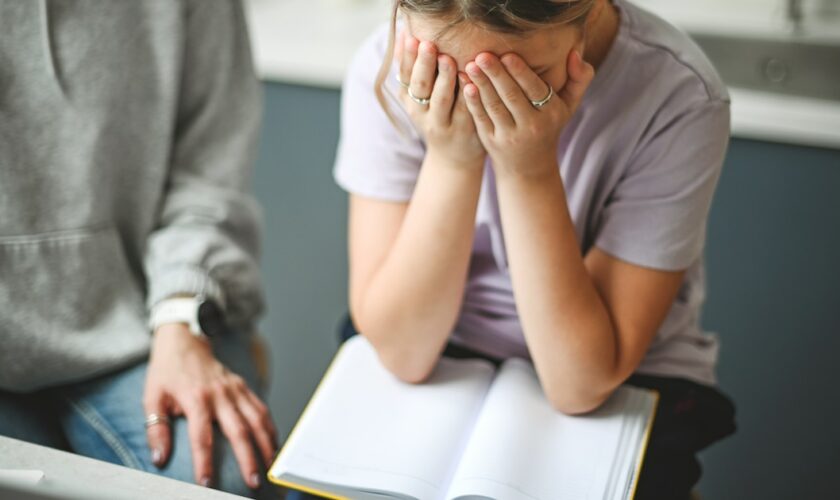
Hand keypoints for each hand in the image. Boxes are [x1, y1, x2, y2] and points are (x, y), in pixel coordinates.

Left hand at [143, 324, 276, 488]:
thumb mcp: (152, 398)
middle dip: (248, 459)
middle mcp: (220, 394)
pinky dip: (270, 428)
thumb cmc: (167, 372)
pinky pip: (261, 409)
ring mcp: (235, 390)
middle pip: (239, 430)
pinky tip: (273, 444)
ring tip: (270, 467)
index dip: (204, 461)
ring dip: (266, 444)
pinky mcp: (244, 387)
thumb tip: (159, 458)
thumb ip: (156, 429)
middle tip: (253, 481)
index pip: (202, 436)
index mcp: (196, 398)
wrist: (185, 341)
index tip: (207, 483)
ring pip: (257, 419)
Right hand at [396, 32, 485, 167]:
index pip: (406, 78)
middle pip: (421, 88)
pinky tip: (471, 81)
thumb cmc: (438, 119)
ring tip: (448, 59)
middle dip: (424, 66)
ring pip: (442, 100)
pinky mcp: (465, 130)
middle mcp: (423, 114)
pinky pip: (466, 110)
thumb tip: (402, 36)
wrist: (454, 160)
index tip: (412, 39)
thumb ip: (412, 71)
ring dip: (445, 79)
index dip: (407, 59)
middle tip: (428, 45)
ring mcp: (444, 123)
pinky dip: (468, 95)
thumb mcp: (418, 100)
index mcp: (411, 103)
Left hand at [462, 50, 594, 177]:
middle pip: (512, 96)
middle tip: (483, 55)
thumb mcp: (569, 106)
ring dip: (481, 84)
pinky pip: (481, 119)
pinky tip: (466, 86)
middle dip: (496, 74)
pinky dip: (473, 102)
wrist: (530, 167)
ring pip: (494, 106)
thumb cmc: (549, 126)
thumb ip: (579, 79)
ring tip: (471, 65)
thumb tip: (574, 52)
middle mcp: (532, 126)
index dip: (520, 72)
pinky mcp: (492, 141)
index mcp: (551, 113)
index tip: (507, 54)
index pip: (535, 89)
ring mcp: (510, 136)